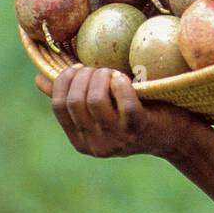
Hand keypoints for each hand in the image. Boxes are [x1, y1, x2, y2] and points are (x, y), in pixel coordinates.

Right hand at [35, 65, 201, 159]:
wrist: (175, 136)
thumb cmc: (136, 117)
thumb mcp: (102, 112)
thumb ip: (73, 98)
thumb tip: (39, 79)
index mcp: (81, 141)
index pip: (59, 107)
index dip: (64, 82)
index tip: (77, 68)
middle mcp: (95, 145)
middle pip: (75, 101)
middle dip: (83, 76)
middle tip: (98, 68)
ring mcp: (116, 139)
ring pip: (94, 100)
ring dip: (101, 77)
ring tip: (112, 72)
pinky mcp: (138, 129)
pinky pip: (123, 102)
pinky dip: (120, 84)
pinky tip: (124, 77)